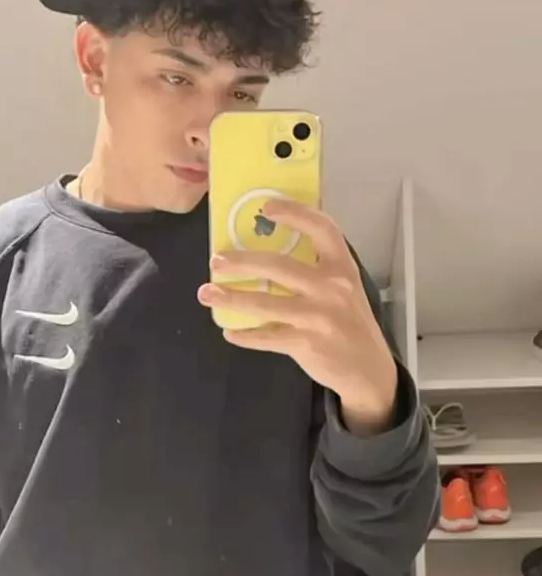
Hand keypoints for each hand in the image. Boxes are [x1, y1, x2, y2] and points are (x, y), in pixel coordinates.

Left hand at [197, 199, 397, 433]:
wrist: (368, 368)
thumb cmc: (348, 320)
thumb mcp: (344, 286)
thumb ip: (316, 267)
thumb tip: (268, 247)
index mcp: (341, 266)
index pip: (322, 228)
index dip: (294, 213)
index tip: (266, 207)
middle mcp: (331, 287)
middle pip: (279, 265)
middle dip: (242, 261)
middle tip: (217, 260)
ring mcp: (317, 316)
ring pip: (265, 303)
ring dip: (231, 298)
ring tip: (207, 293)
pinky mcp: (306, 343)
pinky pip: (266, 336)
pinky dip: (245, 335)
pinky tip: (230, 331)